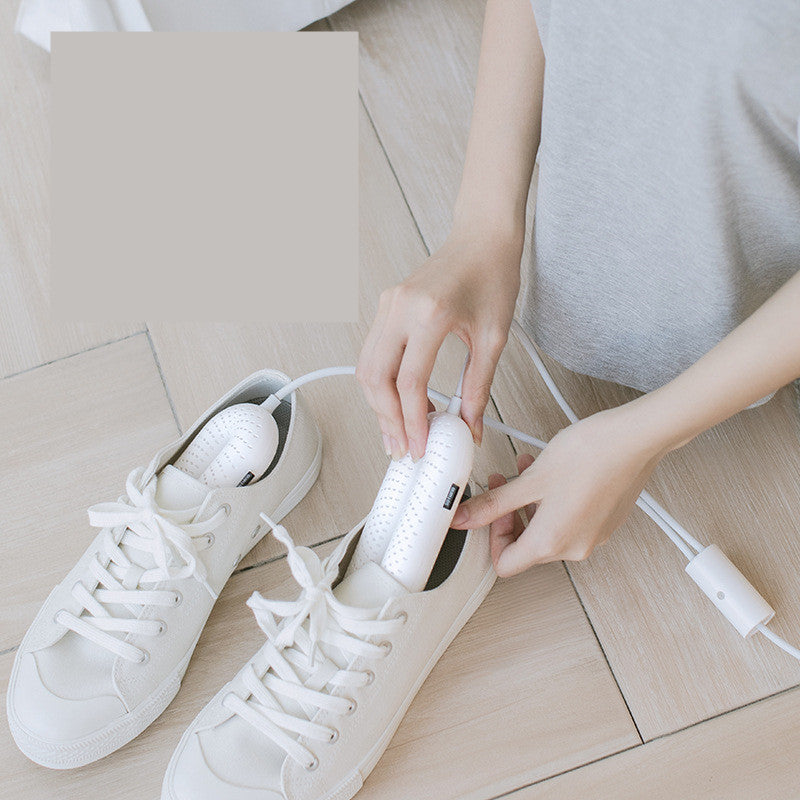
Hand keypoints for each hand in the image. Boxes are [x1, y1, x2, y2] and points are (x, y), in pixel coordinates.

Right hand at [357, 228, 521, 459]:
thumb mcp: (494, 337)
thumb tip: (470, 425)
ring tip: (396, 431)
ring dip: (377, 404)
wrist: (482, 238)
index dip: (412, 421)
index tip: (420, 445)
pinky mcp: (386, 305)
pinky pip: (371, 352)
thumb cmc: (493, 276)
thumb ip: (478, 386)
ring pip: (366, 367)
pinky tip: (395, 401)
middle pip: (376, 378)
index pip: (409, 382)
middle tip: (402, 446)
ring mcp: (388, 304)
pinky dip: (379, 382)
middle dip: (387, 419)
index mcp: (431, 314)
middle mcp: (401, 308)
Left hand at [452, 405, 668, 575]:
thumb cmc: (590, 454)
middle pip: (526, 547)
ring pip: (548, 530)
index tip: (491, 510)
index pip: (505, 564)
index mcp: (552, 543)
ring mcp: (593, 537)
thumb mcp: (529, 479)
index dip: (491, 536)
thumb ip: (493, 503)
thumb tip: (464, 518)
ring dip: (530, 503)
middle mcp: (575, 548)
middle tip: (504, 484)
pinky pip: (570, 522)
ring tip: (527, 469)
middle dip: (510, 513)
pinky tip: (553, 473)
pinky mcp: (605, 522)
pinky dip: (554, 502)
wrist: (636, 438)